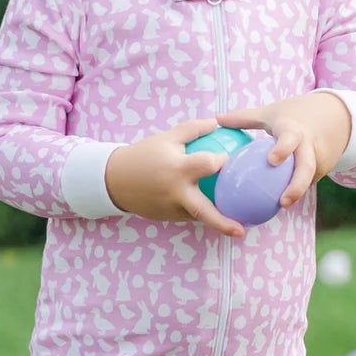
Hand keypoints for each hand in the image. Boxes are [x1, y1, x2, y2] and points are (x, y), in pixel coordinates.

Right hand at [105, 118, 246, 238]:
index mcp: (178, 170)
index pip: (209, 165)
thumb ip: (193, 129)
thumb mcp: (167, 138)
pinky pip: (189, 214)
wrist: (113, 179)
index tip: (231, 159)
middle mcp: (176, 193)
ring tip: (236, 223)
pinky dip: (199, 211)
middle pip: (204, 211)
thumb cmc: (143, 155)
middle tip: (242, 232)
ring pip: (199, 215)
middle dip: (224, 223)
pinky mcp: (167, 217)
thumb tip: (216, 123)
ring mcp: (171, 209)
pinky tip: (214, 209)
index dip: (223, 161)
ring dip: (216, 219)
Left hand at [213, 93, 351, 209]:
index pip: (290, 139)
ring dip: (297, 193)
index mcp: (294, 130)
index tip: (272, 161)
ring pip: (308, 179)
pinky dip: (296, 191)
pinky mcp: (323, 169)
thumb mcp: (270, 113)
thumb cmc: (293, 115)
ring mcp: (319, 159)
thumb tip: (217, 119)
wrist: (333, 116)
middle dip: (297, 186)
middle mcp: (309, 145)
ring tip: (281, 206)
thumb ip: (244, 118)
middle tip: (283, 202)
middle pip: (306, 168)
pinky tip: (280, 203)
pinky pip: (308, 183)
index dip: (283, 149)